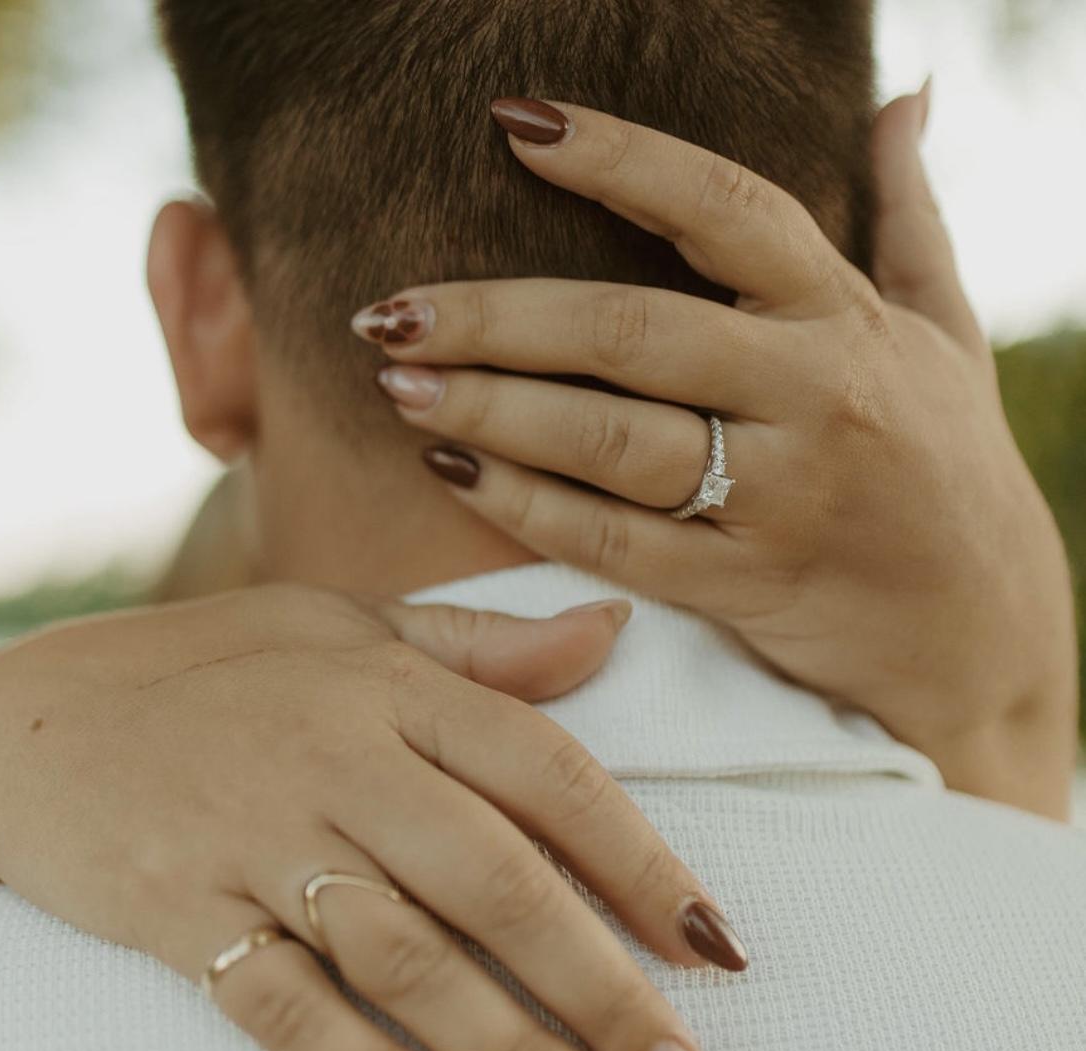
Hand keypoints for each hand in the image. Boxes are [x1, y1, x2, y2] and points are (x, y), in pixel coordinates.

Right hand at [0, 584, 741, 1050]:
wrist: (33, 721)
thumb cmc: (217, 669)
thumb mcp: (345, 625)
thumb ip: (482, 643)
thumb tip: (610, 631)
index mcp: (391, 685)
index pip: (547, 773)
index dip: (642, 863)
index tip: (717, 952)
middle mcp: (336, 758)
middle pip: (495, 884)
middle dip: (601, 990)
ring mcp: (257, 837)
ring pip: (408, 959)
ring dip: (513, 1050)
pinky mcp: (184, 912)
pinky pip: (287, 1010)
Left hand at [354, 92, 1078, 818]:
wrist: (982, 630)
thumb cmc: (951, 468)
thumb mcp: (947, 331)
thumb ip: (910, 217)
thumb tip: (906, 97)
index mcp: (847, 318)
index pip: (725, 209)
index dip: (619, 160)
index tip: (515, 125)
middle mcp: (815, 395)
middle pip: (631, 332)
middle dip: (498, 316)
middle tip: (391, 308)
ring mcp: (779, 497)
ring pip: (611, 441)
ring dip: (493, 410)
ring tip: (398, 385)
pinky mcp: (745, 587)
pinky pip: (615, 543)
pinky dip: (527, 508)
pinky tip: (454, 472)